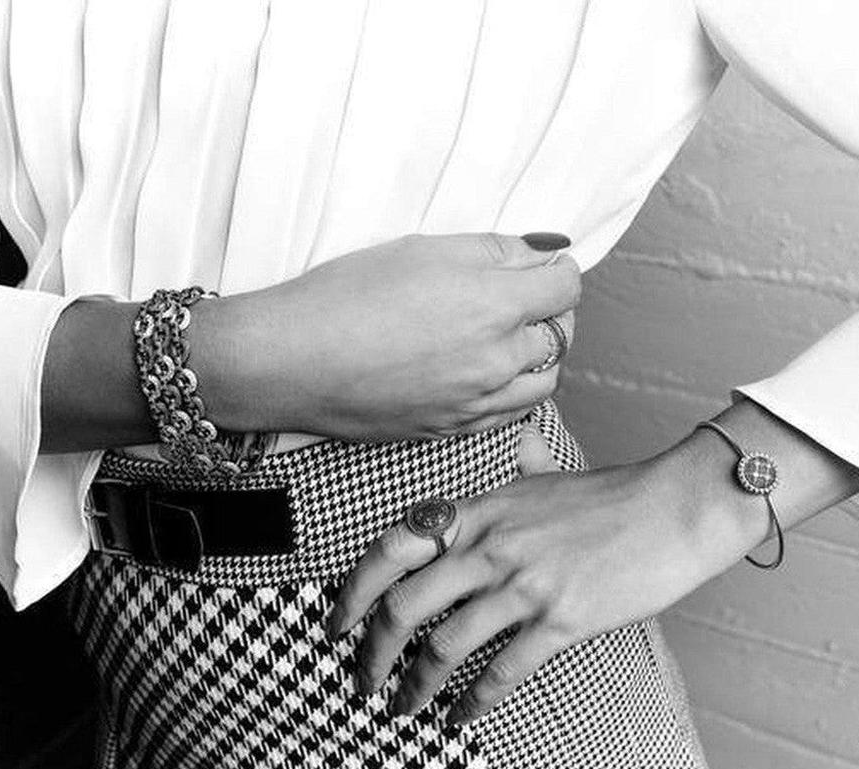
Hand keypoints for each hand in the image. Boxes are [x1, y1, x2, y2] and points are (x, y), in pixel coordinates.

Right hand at [193, 233, 579, 439]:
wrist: (291, 361)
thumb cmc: (345, 296)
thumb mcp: (423, 249)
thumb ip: (496, 250)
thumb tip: (546, 253)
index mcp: (493, 304)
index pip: (566, 287)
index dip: (556, 270)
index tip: (538, 266)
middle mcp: (496, 359)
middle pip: (561, 335)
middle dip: (549, 311)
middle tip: (518, 296)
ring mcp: (477, 401)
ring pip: (543, 381)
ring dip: (537, 356)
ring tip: (505, 337)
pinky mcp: (454, 428)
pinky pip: (511, 413)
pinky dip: (513, 390)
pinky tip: (485, 372)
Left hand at [327, 429, 748, 723]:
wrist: (673, 509)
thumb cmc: (609, 498)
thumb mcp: (540, 481)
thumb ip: (502, 488)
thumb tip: (488, 479)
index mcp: (478, 511)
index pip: (391, 547)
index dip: (353, 590)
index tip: (337, 622)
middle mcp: (491, 546)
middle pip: (403, 605)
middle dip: (371, 652)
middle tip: (361, 678)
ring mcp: (524, 584)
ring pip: (443, 646)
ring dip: (414, 686)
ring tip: (403, 707)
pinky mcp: (561, 620)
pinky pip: (501, 672)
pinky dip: (472, 703)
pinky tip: (459, 717)